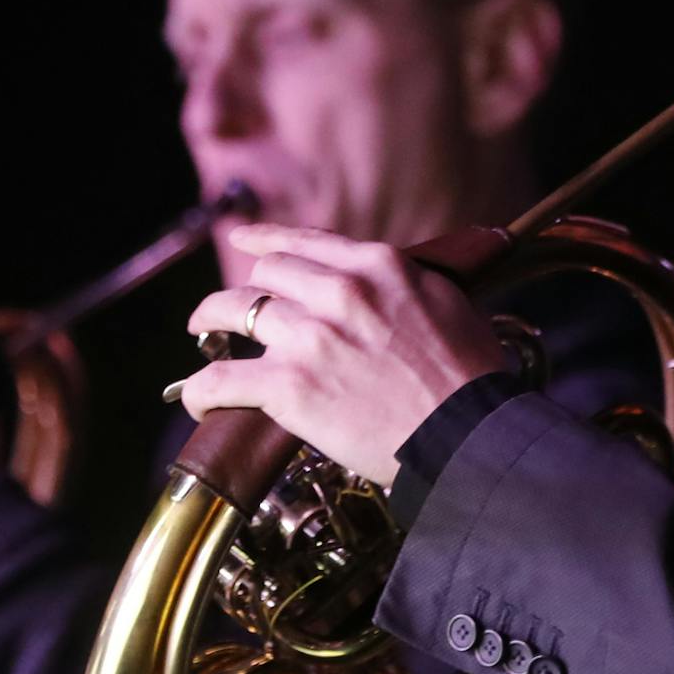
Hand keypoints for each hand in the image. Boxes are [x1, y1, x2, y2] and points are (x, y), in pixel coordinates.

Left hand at [180, 224, 510, 486]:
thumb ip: (404, 285)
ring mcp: (310, 337)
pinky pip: (220, 378)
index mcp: (379, 266)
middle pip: (266, 273)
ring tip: (203, 338)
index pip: (305, 242)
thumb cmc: (471, 378)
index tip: (244, 242)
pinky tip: (201, 398)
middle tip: (235, 311)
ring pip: (231, 310)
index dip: (266, 240)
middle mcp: (340, 291)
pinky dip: (202, 388)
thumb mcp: (446, 301)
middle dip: (247, 291)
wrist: (469, 433)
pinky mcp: (289, 386)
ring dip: (210, 324)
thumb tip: (387, 289)